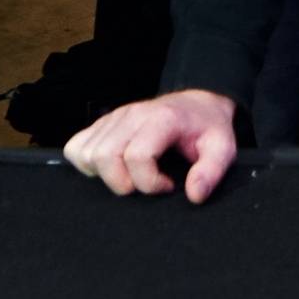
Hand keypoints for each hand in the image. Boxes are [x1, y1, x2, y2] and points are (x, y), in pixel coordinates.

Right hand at [63, 89, 240, 200]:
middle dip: (122, 183)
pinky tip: (110, 168)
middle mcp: (132, 115)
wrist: (197, 103)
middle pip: (104, 156)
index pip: (137, 156)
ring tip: (130, 176)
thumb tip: (194, 194)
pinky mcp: (102, 123)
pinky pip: (76, 146)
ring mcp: (114, 117)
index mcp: (161, 119)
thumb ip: (212, 171)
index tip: (168, 186)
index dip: (150, 182)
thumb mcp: (222, 148)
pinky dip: (86, 163)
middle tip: (144, 185)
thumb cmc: (207, 127)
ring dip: (103, 175)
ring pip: (85, 153)